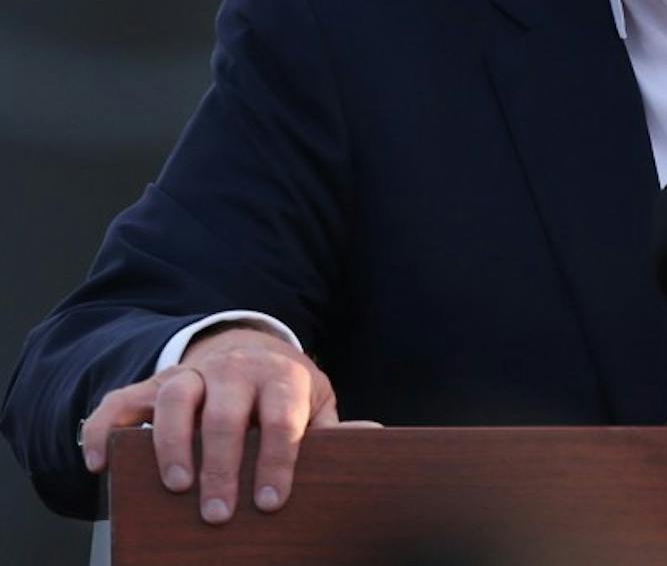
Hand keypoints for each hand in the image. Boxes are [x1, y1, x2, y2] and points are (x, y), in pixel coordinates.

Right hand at [79, 325, 376, 523]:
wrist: (248, 348)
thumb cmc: (285, 391)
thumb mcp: (316, 401)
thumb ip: (333, 426)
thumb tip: (371, 437)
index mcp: (281, 377)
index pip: (281, 418)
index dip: (277, 461)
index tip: (271, 503)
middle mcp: (234, 371)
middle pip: (225, 413)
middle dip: (222, 465)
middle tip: (219, 513)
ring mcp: (191, 375)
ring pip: (176, 399)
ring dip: (172, 444)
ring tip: (175, 486)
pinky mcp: (152, 384)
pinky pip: (121, 401)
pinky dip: (106, 428)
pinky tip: (100, 463)